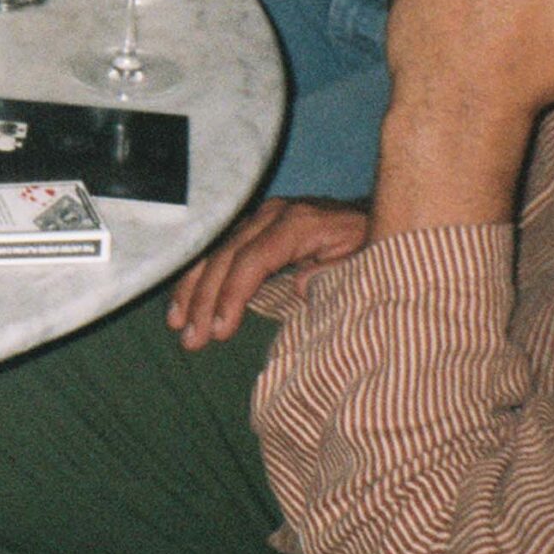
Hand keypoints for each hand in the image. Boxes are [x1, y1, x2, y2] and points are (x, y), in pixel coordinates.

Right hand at [167, 197, 367, 348]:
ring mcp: (260, 217)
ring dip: (193, 289)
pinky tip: (185, 301)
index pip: (254, 259)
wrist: (376, 218)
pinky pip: (220, 250)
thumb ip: (334, 274)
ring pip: (215, 251)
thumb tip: (299, 288)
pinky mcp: (255, 225)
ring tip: (178, 324)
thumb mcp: (364, 261)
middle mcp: (272, 214)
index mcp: (298, 223)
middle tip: (191, 338)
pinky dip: (200, 276)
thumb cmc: (372, 246)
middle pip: (226, 256)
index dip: (232, 295)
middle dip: (205, 299)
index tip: (220, 330)